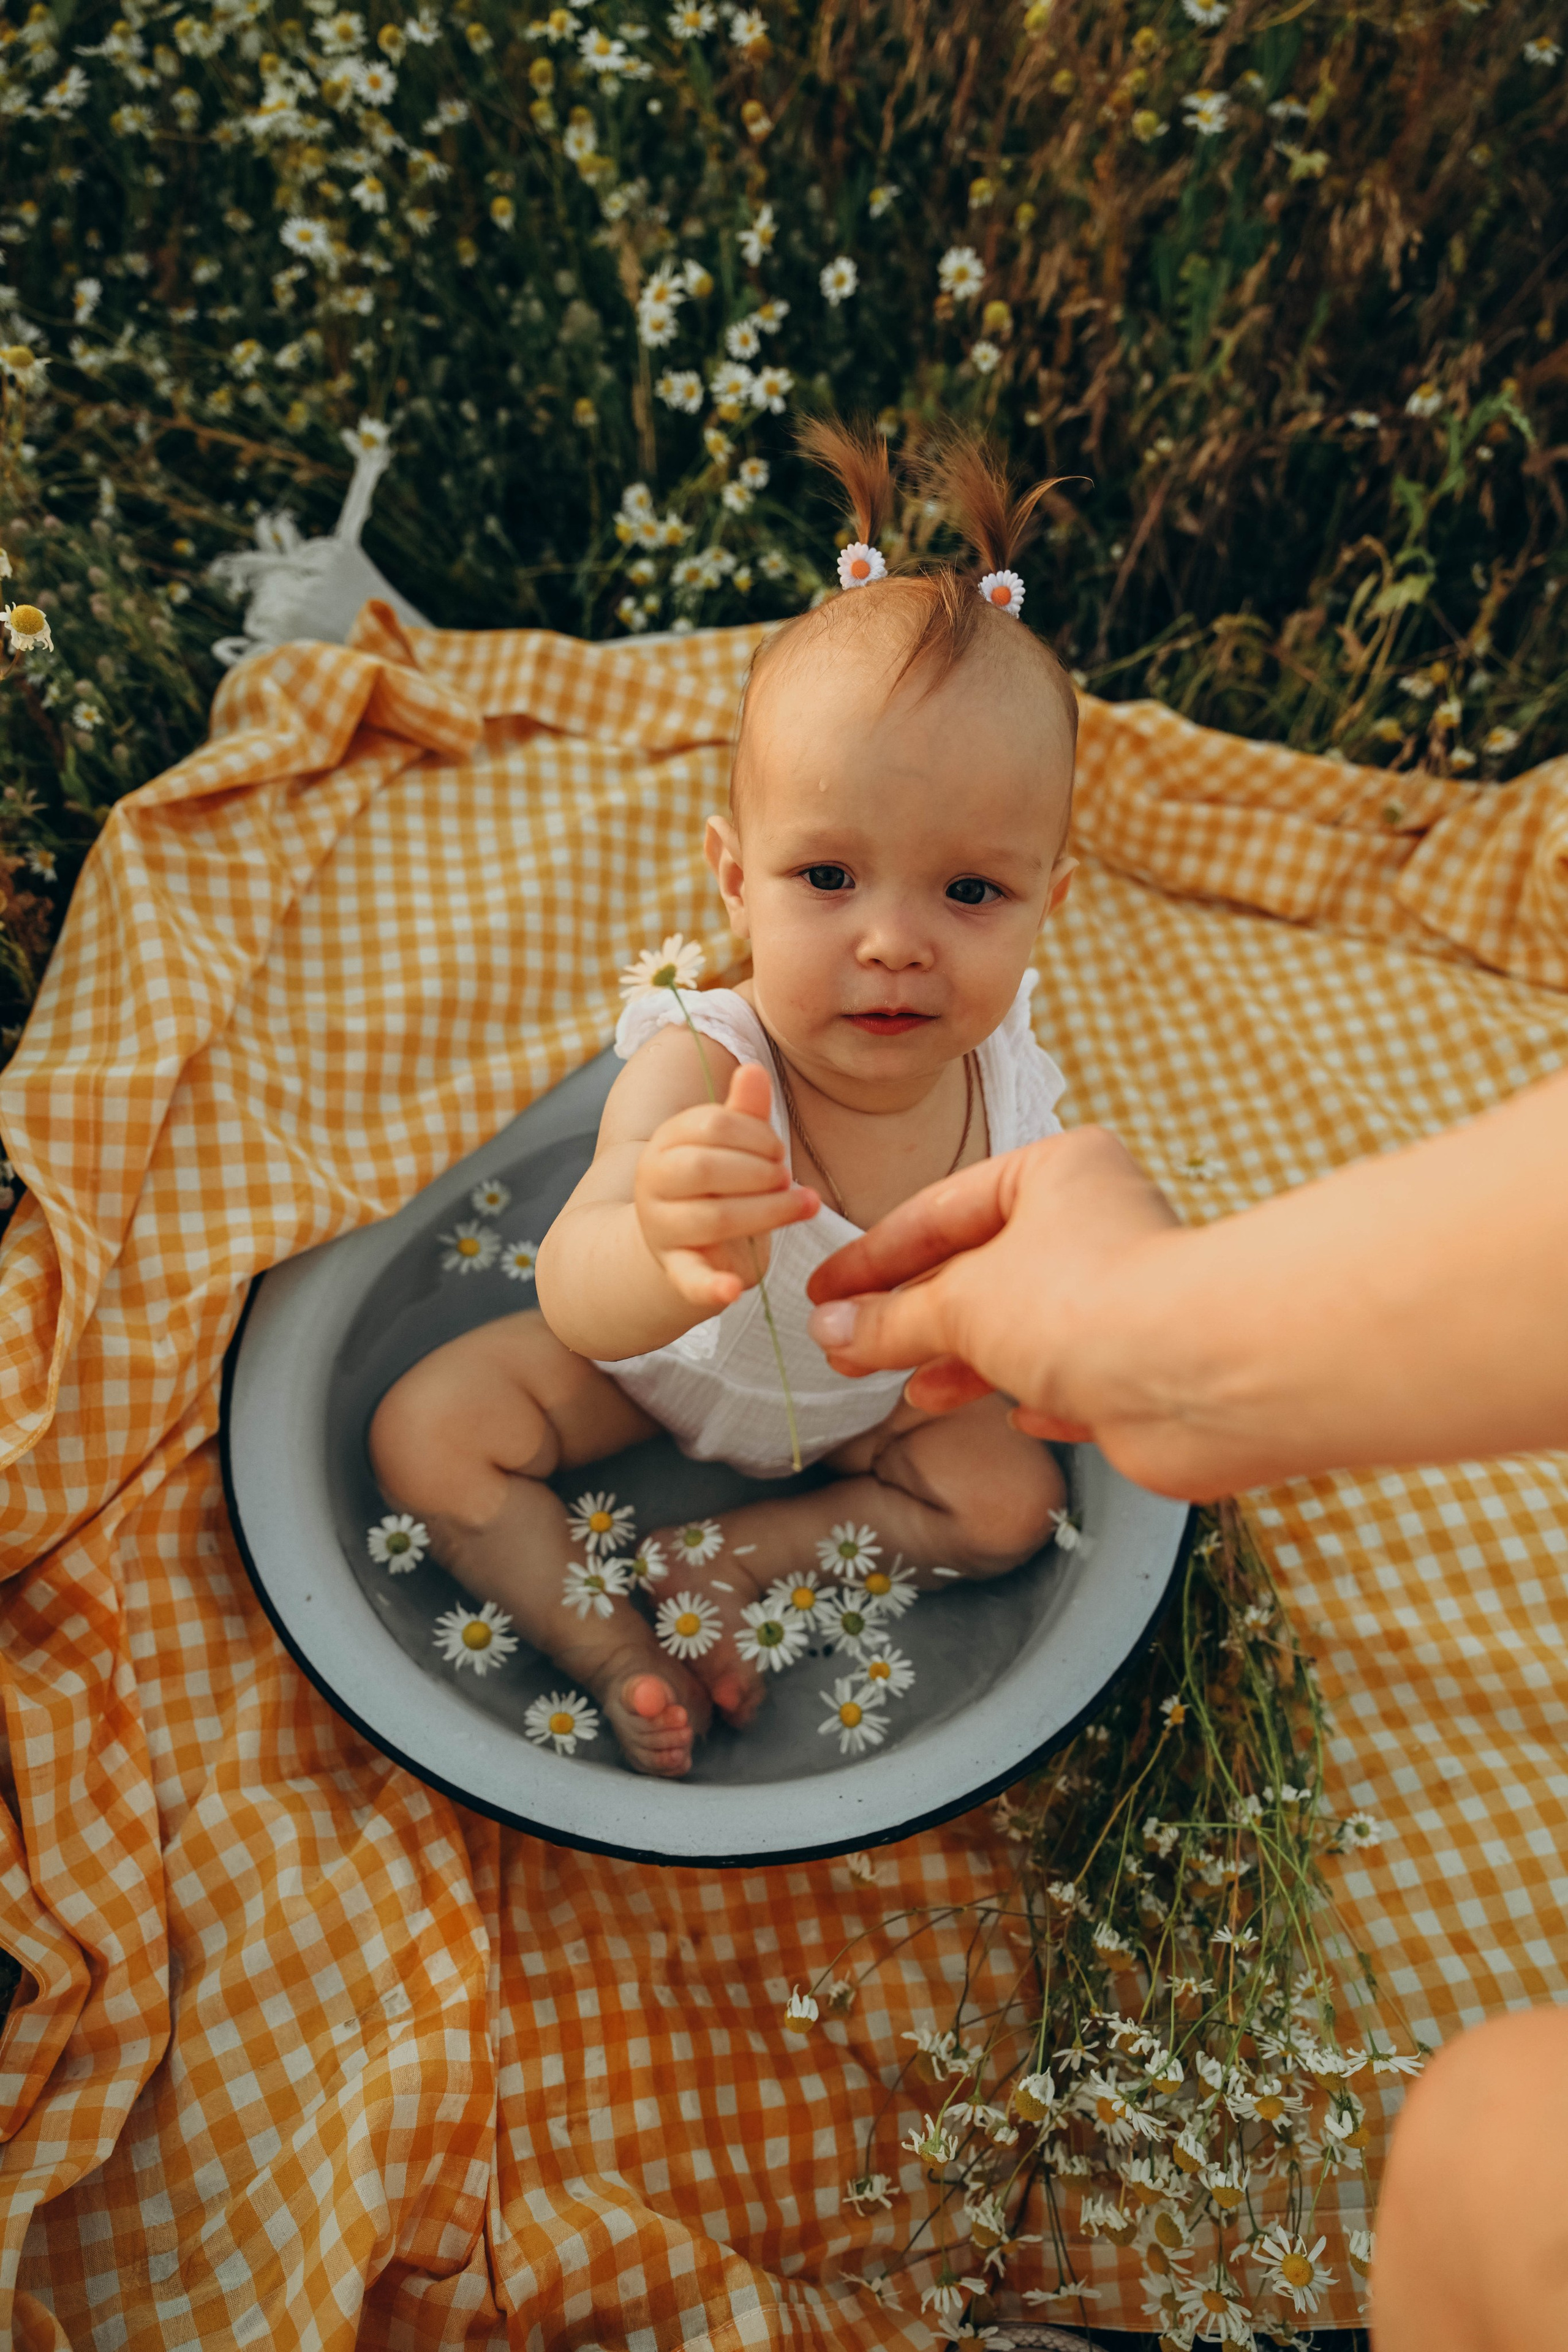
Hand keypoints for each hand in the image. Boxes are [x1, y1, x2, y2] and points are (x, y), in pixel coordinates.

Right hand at [636, 1060, 819, 1312]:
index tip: (780, 1152)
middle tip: (787, 1179)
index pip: (714, 1125)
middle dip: (761, 1173)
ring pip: (712, 1218)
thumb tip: (753, 1070)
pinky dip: (711, 1287)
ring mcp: (661, 1227)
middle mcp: (654, 1181)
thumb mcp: (730, 1147)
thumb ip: (743, 1114)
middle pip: (708, 1169)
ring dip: (767, 1213)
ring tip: (802, 1206)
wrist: (682, 1241)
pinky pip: (689, 1280)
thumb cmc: (716, 1185)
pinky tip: (733, 1290)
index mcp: (667, 1141)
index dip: (758, 1136)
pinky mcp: (675, 1268)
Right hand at [805, 1127, 1180, 1437]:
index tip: (822, 1294)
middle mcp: (1096, 1223)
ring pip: (1026, 1326)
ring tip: (912, 1392)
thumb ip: (890, 1319)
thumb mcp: (960, 1304)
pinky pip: (1080, 1377)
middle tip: (849, 1347)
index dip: (873, 1257)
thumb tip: (830, 1329)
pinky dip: (1042, 1396)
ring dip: (966, 1362)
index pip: (940, 1210)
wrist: (1205, 1375)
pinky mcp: (1148, 1364)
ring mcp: (1125, 1294)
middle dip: (916, 1314)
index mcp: (1055, 1172)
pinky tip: (1017, 1417)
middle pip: (983, 1269)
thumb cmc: (1083, 1305)